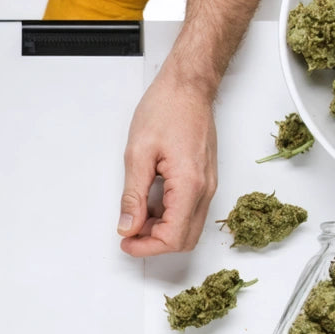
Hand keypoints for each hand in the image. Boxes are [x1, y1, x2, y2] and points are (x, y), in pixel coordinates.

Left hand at [118, 69, 216, 256]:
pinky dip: (170, 216)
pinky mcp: (205, 180)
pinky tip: (150, 202)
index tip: (125, 241)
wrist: (188, 87)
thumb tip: (128, 227)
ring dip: (162, 230)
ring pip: (189, 227)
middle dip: (154, 243)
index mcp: (190, 184)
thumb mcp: (137, 154)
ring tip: (136, 214)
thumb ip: (133, 196)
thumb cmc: (165, 109)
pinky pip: (191, 211)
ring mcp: (209, 185)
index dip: (146, 247)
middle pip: (185, 239)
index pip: (173, 237)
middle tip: (128, 233)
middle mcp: (206, 189)